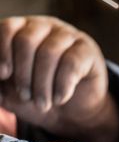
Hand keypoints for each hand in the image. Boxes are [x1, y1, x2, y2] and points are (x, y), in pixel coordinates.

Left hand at [0, 16, 118, 141]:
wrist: (73, 114)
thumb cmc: (37, 98)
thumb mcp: (10, 92)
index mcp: (21, 30)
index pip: (8, 29)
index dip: (2, 51)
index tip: (4, 75)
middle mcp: (44, 27)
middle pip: (26, 41)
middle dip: (23, 75)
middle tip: (26, 98)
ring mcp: (68, 35)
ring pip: (49, 53)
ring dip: (42, 85)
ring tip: (43, 104)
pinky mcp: (88, 50)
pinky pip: (71, 63)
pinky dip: (62, 85)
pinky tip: (60, 99)